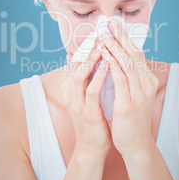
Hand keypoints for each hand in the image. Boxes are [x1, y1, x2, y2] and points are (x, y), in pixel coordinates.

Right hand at [62, 42, 111, 158]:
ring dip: (91, 60)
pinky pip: (91, 91)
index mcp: (70, 87)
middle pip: (75, 64)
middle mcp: (70, 92)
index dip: (86, 46)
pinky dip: (99, 77)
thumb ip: (83, 77)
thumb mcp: (85, 95)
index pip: (75, 61)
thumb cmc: (93, 118)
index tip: (98, 32)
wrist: (92, 146)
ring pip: (80, 75)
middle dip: (88, 48)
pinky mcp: (86, 112)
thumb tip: (77, 57)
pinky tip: (109, 66)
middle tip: (100, 34)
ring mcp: (76, 103)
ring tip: (103, 46)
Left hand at [99, 19, 158, 157]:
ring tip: (104, 35)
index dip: (126, 38)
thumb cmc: (130, 118)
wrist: (136, 144)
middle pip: (134, 54)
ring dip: (115, 47)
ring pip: (128, 63)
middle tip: (109, 23)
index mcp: (147, 80)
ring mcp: (140, 93)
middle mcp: (146, 83)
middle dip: (121, 37)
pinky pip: (121, 78)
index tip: (115, 25)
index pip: (137, 53)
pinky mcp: (130, 102)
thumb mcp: (132, 94)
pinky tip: (105, 54)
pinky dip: (113, 64)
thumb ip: (127, 77)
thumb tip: (117, 59)